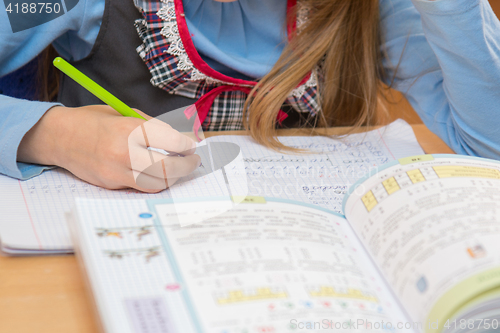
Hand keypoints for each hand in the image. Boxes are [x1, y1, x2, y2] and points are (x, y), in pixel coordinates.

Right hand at [17, 105, 200, 192]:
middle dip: (187, 165)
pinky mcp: (112, 184)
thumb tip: (179, 139)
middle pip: (168, 166)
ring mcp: (117, 171)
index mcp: (129, 128)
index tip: (192, 146)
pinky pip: (142, 187)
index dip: (186, 145)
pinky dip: (157, 182)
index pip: (171, 141)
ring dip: (175, 177)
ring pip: (158, 182)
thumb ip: (152, 126)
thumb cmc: (94, 121)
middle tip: (194, 160)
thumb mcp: (124, 113)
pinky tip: (162, 174)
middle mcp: (124, 152)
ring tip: (180, 168)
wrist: (60, 137)